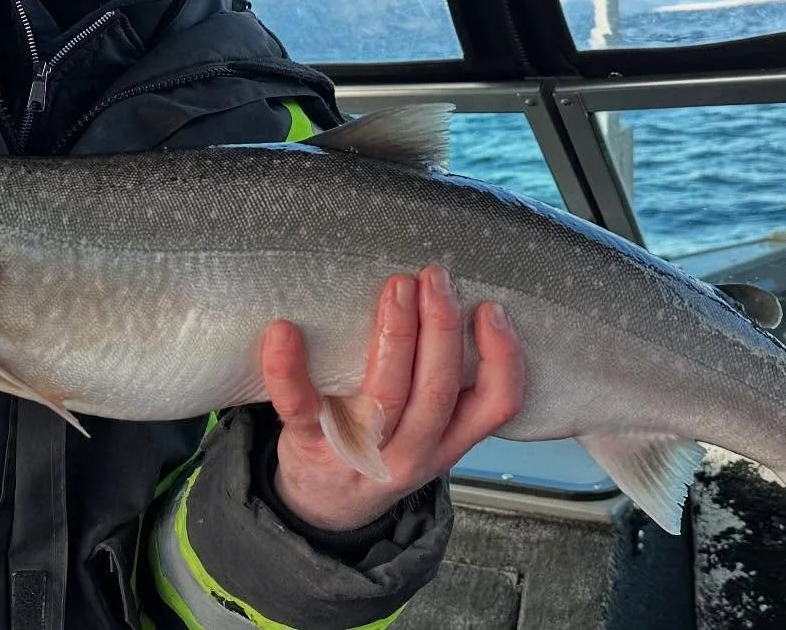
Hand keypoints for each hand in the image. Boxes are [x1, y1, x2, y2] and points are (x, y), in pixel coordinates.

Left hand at [261, 264, 524, 531]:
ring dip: (395, 335)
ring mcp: (359, 452)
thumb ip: (444, 386)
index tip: (490, 308)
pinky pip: (299, 408)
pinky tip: (283, 331)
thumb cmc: (382, 449)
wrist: (323, 508)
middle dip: (441, 328)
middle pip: (437, 391)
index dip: (502, 358)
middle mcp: (411, 452)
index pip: (495, 406)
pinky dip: (288, 370)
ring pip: (386, 396)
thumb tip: (454, 301)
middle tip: (435, 277)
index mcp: (447, 442)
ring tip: (398, 288)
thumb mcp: (428, 434)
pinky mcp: (308, 445)